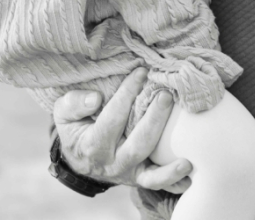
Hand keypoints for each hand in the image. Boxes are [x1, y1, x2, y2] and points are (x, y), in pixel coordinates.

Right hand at [52, 68, 192, 193]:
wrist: (80, 156)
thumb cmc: (77, 127)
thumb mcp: (65, 112)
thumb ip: (74, 103)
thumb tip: (94, 99)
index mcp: (92, 145)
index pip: (112, 119)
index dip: (127, 94)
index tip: (141, 72)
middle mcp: (112, 163)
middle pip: (137, 145)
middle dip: (154, 120)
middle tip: (166, 95)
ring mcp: (128, 173)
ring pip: (150, 172)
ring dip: (169, 163)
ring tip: (186, 152)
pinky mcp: (140, 177)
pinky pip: (157, 183)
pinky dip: (174, 180)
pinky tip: (190, 169)